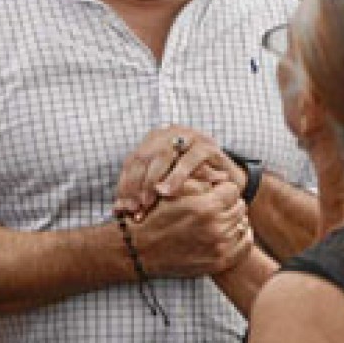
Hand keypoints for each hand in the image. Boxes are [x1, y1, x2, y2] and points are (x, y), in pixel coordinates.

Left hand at [114, 125, 245, 218]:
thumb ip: (142, 193)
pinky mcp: (208, 145)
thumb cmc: (190, 187)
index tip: (121, 208)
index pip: (132, 161)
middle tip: (133, 209)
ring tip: (146, 202)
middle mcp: (169, 133)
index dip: (125, 184)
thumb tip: (116, 210)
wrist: (227, 183)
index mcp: (154, 140)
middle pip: (144, 157)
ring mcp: (189, 136)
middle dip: (136, 185)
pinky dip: (176, 176)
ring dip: (152, 181)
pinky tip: (167, 192)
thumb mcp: (163, 188)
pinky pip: (188, 160)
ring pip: (163, 156)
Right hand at [127, 179, 252, 277]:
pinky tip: (231, 232)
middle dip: (228, 203)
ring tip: (219, 218)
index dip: (222, 188)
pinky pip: (245, 245)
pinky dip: (241, 236)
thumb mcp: (175, 190)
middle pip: (240, 206)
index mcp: (206, 207)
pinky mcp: (219, 262)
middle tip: (215, 205)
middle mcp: (216, 228)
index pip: (233, 190)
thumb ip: (201, 179)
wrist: (140, 249)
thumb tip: (224, 175)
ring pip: (243, 224)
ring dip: (233, 219)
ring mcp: (219, 247)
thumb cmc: (155, 215)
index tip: (213, 192)